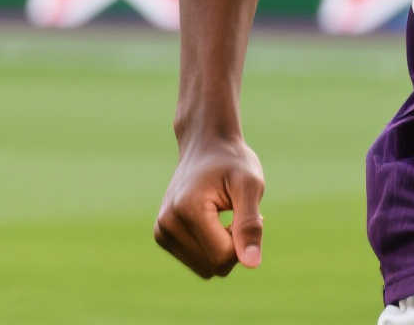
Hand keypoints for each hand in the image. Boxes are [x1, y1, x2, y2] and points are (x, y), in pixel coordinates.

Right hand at [155, 134, 263, 278]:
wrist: (206, 146)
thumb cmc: (233, 163)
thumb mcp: (250, 186)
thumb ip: (250, 225)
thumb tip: (252, 264)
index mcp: (187, 211)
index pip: (222, 257)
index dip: (243, 241)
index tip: (245, 211)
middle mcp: (166, 225)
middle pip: (213, 266)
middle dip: (234, 246)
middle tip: (236, 213)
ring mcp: (161, 232)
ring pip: (205, 268)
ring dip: (222, 248)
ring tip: (224, 215)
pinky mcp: (162, 236)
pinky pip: (196, 261)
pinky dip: (211, 247)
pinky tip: (212, 220)